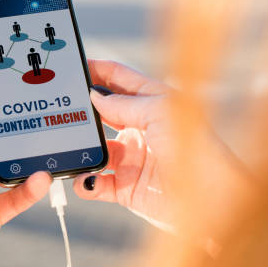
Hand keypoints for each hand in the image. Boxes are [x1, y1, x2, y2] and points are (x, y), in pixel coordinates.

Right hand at [74, 60, 248, 233]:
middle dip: (80, 108)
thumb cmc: (196, 148)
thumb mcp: (160, 112)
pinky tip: (85, 179)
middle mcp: (138, 127)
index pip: (117, 78)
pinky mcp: (124, 186)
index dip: (95, 69)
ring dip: (79, 148)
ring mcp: (130, 157)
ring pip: (93, 147)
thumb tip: (94, 95)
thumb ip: (124, 104)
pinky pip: (95, 182)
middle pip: (100, 112)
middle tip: (56, 104)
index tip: (71, 65)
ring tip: (67, 145)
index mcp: (151, 103)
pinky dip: (85, 182)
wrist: (211, 201)